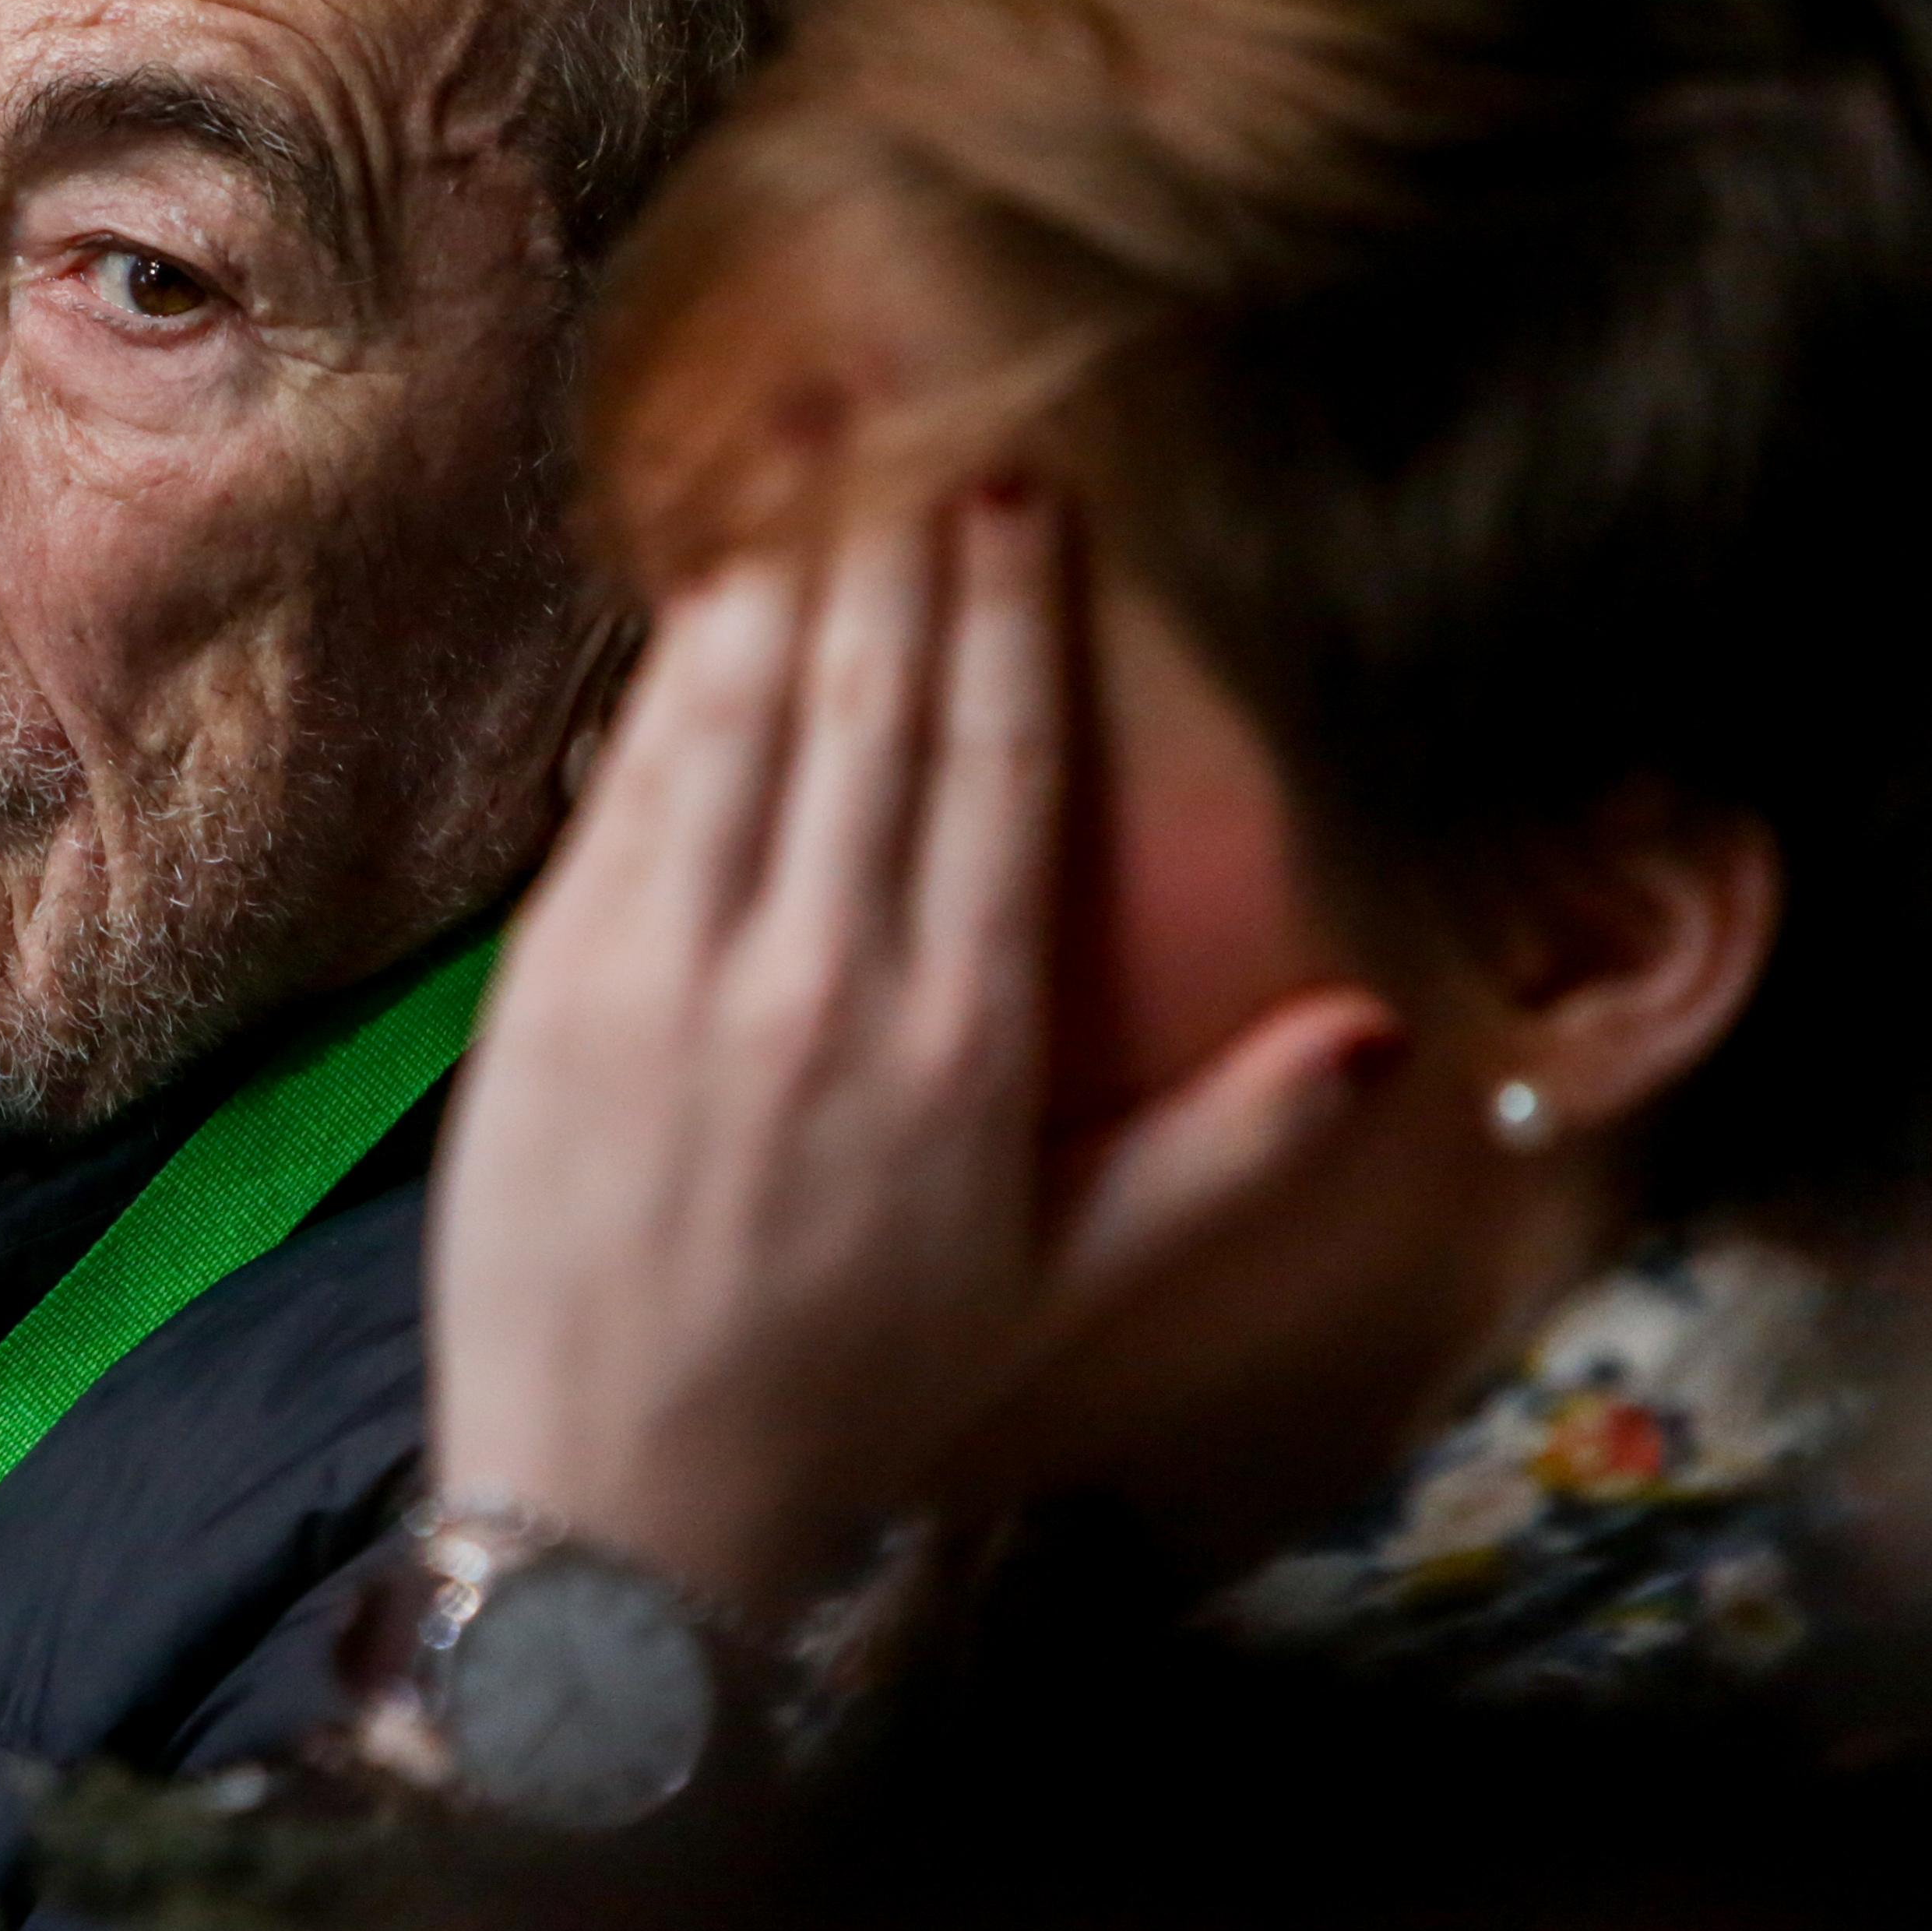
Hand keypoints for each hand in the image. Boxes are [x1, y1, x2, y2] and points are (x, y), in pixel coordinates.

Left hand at [427, 492, 1398, 1618]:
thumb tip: (1380, 1033)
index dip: (1009, 620)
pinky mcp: (551, 987)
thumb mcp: (1071, 1293)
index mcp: (965, 1047)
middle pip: (873, 714)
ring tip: (814, 477)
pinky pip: (622, 794)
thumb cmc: (860, 1391)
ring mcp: (673, 979)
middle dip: (899, 560)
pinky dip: (666, 688)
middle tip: (917, 437)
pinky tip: (700, 610)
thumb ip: (1230, 1156)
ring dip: (784, 587)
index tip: (1019, 503)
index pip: (998, 773)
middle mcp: (824, 987)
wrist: (622, 1493)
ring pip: (740, 725)